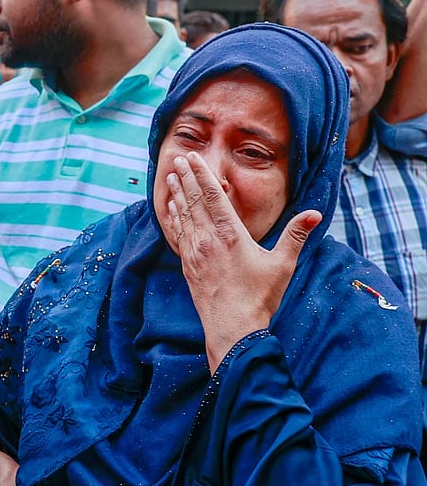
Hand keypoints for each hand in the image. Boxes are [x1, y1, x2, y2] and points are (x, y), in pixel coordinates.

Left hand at [160, 152, 319, 371]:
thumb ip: (296, 235)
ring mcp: (195, 254)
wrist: (232, 328)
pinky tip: (170, 209)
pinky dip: (174, 218)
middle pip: (194, 202)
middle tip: (177, 158)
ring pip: (183, 216)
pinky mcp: (188, 266)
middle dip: (186, 178)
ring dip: (177, 194)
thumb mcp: (282, 264)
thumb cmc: (259, 297)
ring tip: (172, 177)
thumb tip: (315, 213)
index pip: (212, 196)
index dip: (202, 174)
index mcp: (230, 235)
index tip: (192, 157)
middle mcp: (208, 240)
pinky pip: (178, 235)